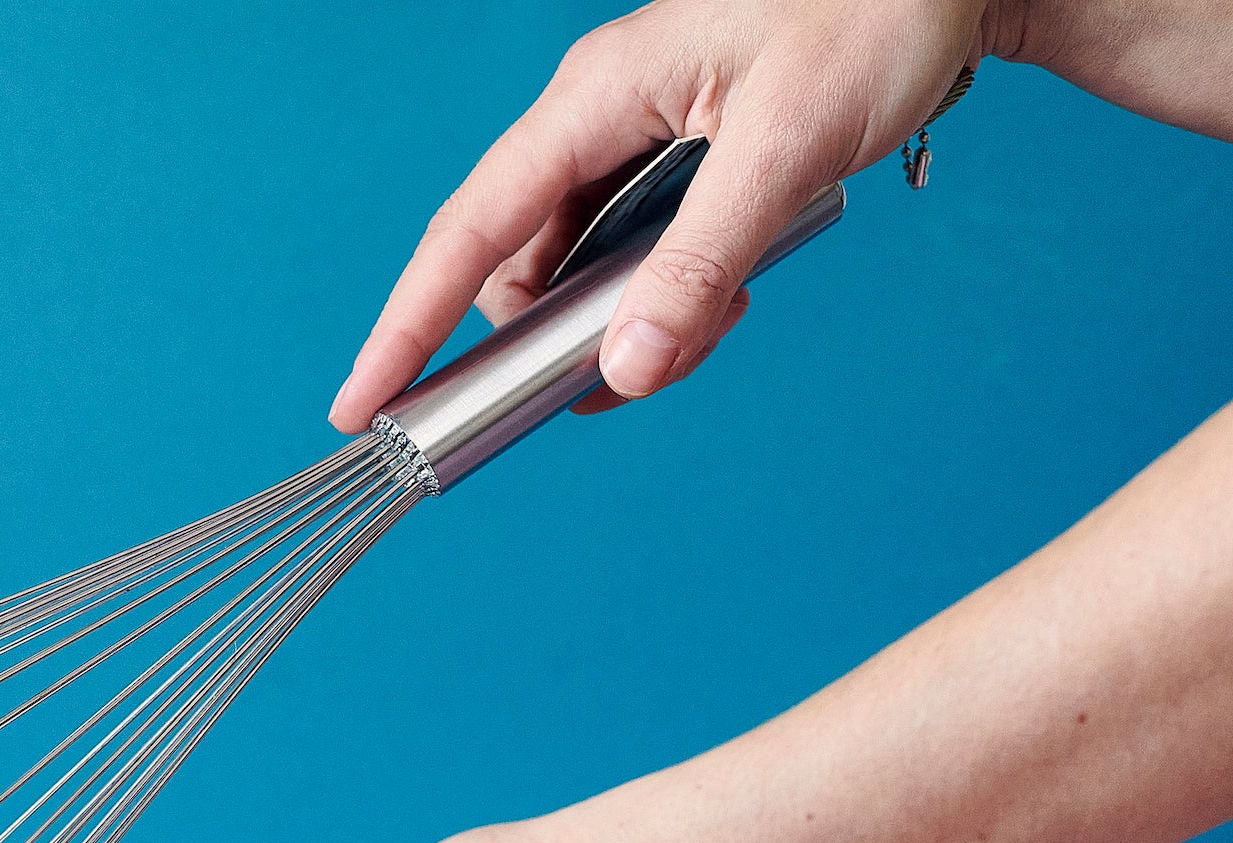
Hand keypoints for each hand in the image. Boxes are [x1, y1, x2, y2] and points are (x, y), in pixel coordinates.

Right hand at [327, 0, 1000, 427]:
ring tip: (719, 321)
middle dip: (552, 338)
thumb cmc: (879, 13)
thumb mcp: (787, 148)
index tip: (362, 405)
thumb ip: (699, 264)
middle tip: (611, 389)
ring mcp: (637, 136)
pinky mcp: (678, 156)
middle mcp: (598, 116)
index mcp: (596, 97)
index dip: (407, 323)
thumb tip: (625, 369)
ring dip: (628, 319)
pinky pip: (633, 250)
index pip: (469, 228)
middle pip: (521, 262)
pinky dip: (667, 294)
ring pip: (581, 265)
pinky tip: (730, 296)